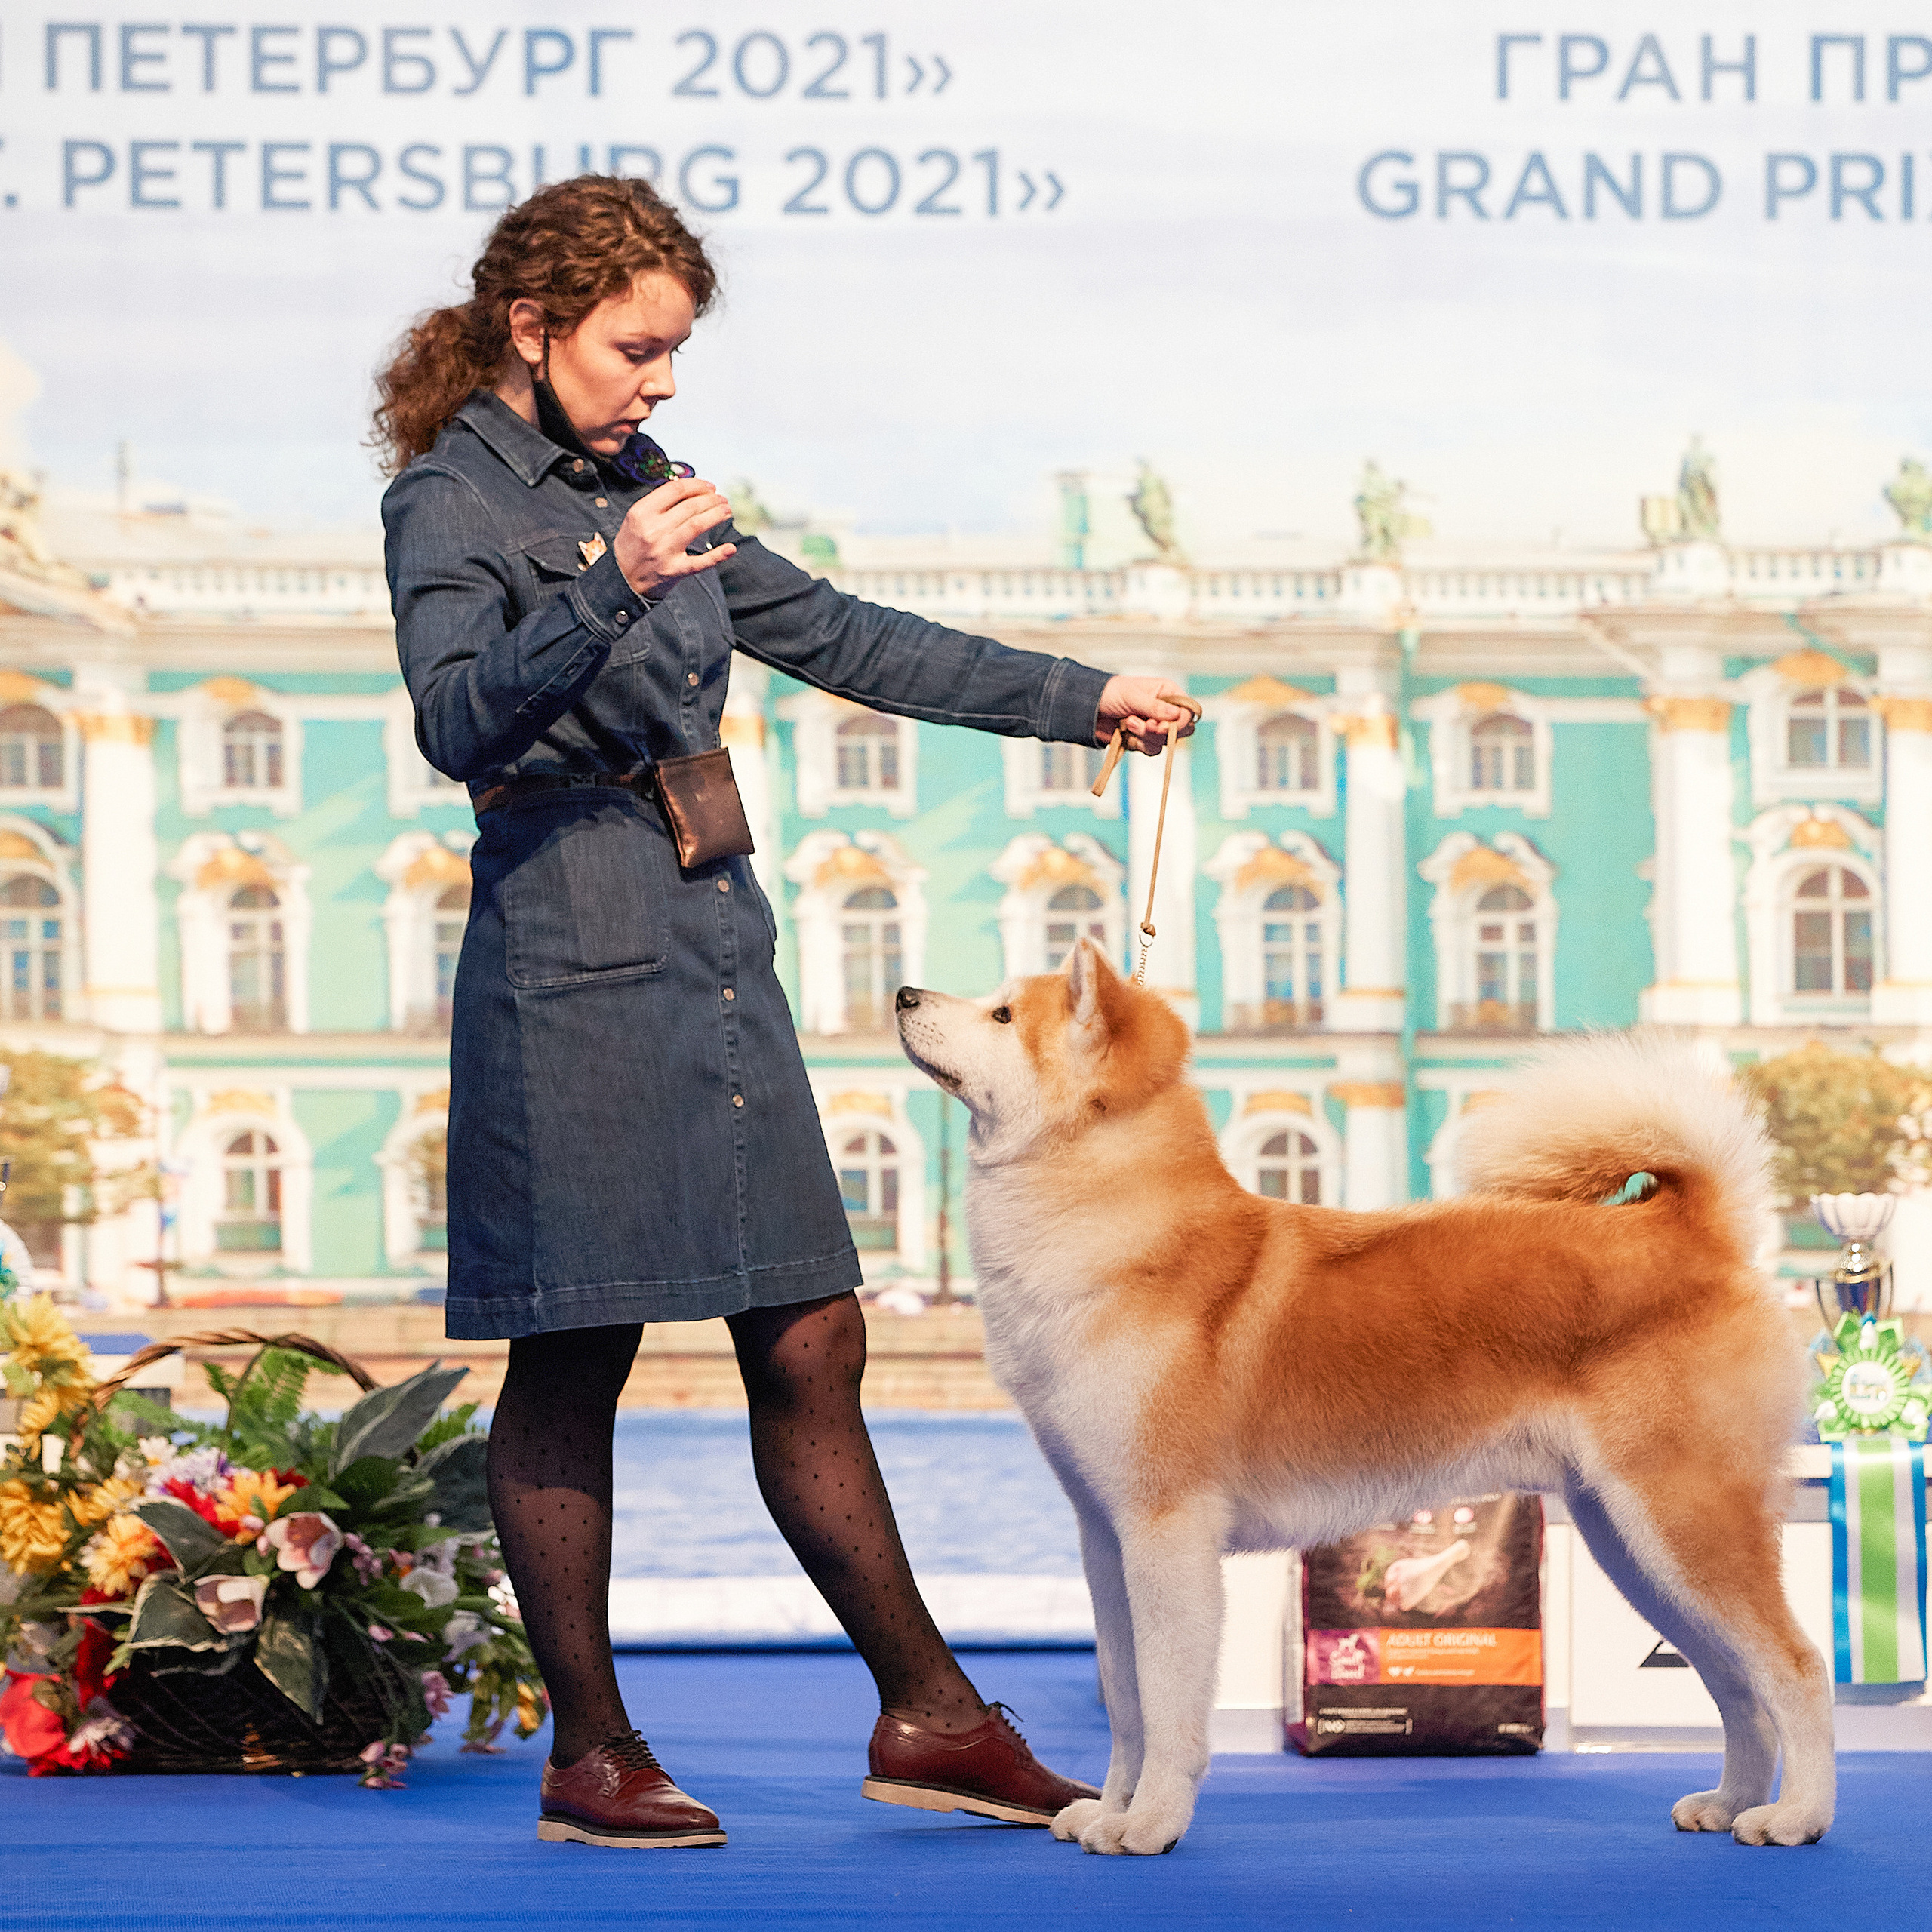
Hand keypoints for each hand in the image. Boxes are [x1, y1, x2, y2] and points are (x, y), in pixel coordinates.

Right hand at [612, 478, 736, 597]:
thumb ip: (658, 503)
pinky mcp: (674, 570)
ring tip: (726, 511)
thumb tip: (690, 489)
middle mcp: (653, 530)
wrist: (622, 578)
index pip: (675, 490)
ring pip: (697, 525)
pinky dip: (718, 555)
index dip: (697, 485)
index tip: (709, 486)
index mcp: (642, 512)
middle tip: (722, 499)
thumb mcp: (636, 518)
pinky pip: (700, 562)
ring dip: (716, 515)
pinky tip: (731, 548)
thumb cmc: (632, 546)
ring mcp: (665, 550)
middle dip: (711, 500)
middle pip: (690, 506)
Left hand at [1096, 676, 1197, 755]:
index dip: (1179, 722)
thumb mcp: (1132, 696)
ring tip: (1128, 722)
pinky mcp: (1144, 740)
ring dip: (1146, 736)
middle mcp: (1165, 710)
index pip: (1188, 711)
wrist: (1088, 709)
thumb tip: (1176, 716)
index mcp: (1168, 692)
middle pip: (1183, 730)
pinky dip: (1139, 744)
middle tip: (1147, 726)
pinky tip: (1126, 732)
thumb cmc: (1110, 693)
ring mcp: (1155, 726)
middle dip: (1163, 732)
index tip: (1160, 726)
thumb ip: (1155, 707)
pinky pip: (1152, 750)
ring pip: (1166, 742)